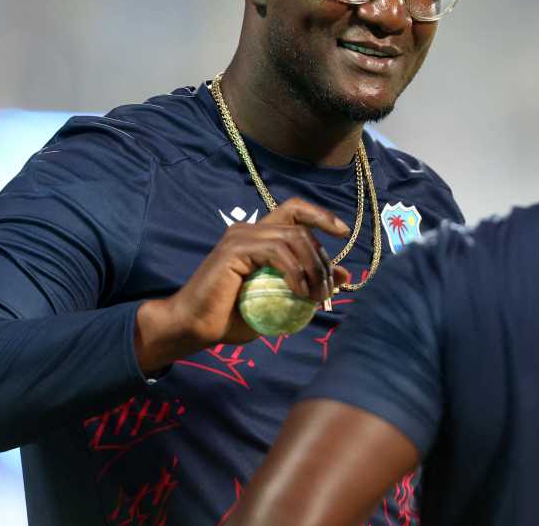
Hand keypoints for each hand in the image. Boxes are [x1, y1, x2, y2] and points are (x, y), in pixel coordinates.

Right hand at [134, 198, 350, 371]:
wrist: (193, 328)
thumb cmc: (232, 317)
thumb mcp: (280, 299)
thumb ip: (309, 284)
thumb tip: (345, 275)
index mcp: (260, 236)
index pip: (295, 210)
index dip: (321, 215)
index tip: (343, 233)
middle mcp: (250, 229)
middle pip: (301, 228)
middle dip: (322, 259)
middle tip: (327, 290)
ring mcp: (241, 236)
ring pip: (293, 238)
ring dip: (312, 268)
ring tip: (315, 296)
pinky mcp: (235, 249)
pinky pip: (277, 252)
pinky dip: (294, 273)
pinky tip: (299, 294)